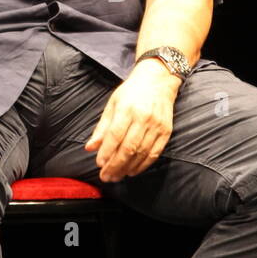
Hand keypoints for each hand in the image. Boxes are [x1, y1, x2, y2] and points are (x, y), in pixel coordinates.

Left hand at [84, 60, 180, 181]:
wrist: (158, 80)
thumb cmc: (131, 92)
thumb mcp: (113, 104)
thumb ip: (102, 128)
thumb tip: (90, 148)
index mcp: (127, 108)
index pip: (115, 135)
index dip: (107, 152)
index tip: (99, 164)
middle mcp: (143, 117)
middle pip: (128, 147)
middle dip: (116, 165)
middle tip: (106, 177)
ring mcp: (157, 125)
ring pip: (141, 153)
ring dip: (128, 168)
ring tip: (117, 176)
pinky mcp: (166, 131)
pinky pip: (154, 153)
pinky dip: (143, 165)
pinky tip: (132, 171)